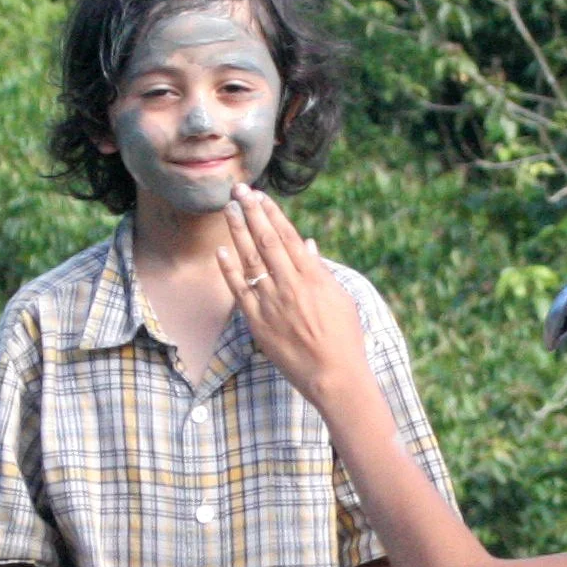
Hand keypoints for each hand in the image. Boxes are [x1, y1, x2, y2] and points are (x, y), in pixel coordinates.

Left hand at [218, 187, 367, 403]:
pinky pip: (240, 291)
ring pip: (250, 260)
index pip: (288, 236)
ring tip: (229, 210)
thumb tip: (307, 244)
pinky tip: (221, 250)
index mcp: (313, 277)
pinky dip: (229, 270)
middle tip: (239, 190)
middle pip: (266, 240)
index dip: (272, 213)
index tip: (261, 195)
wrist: (334, 376)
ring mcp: (272, 303)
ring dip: (238, 232)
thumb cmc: (344, 338)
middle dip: (252, 212)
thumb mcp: (340, 299)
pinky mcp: (259, 322)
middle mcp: (290, 285)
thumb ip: (321, 271)